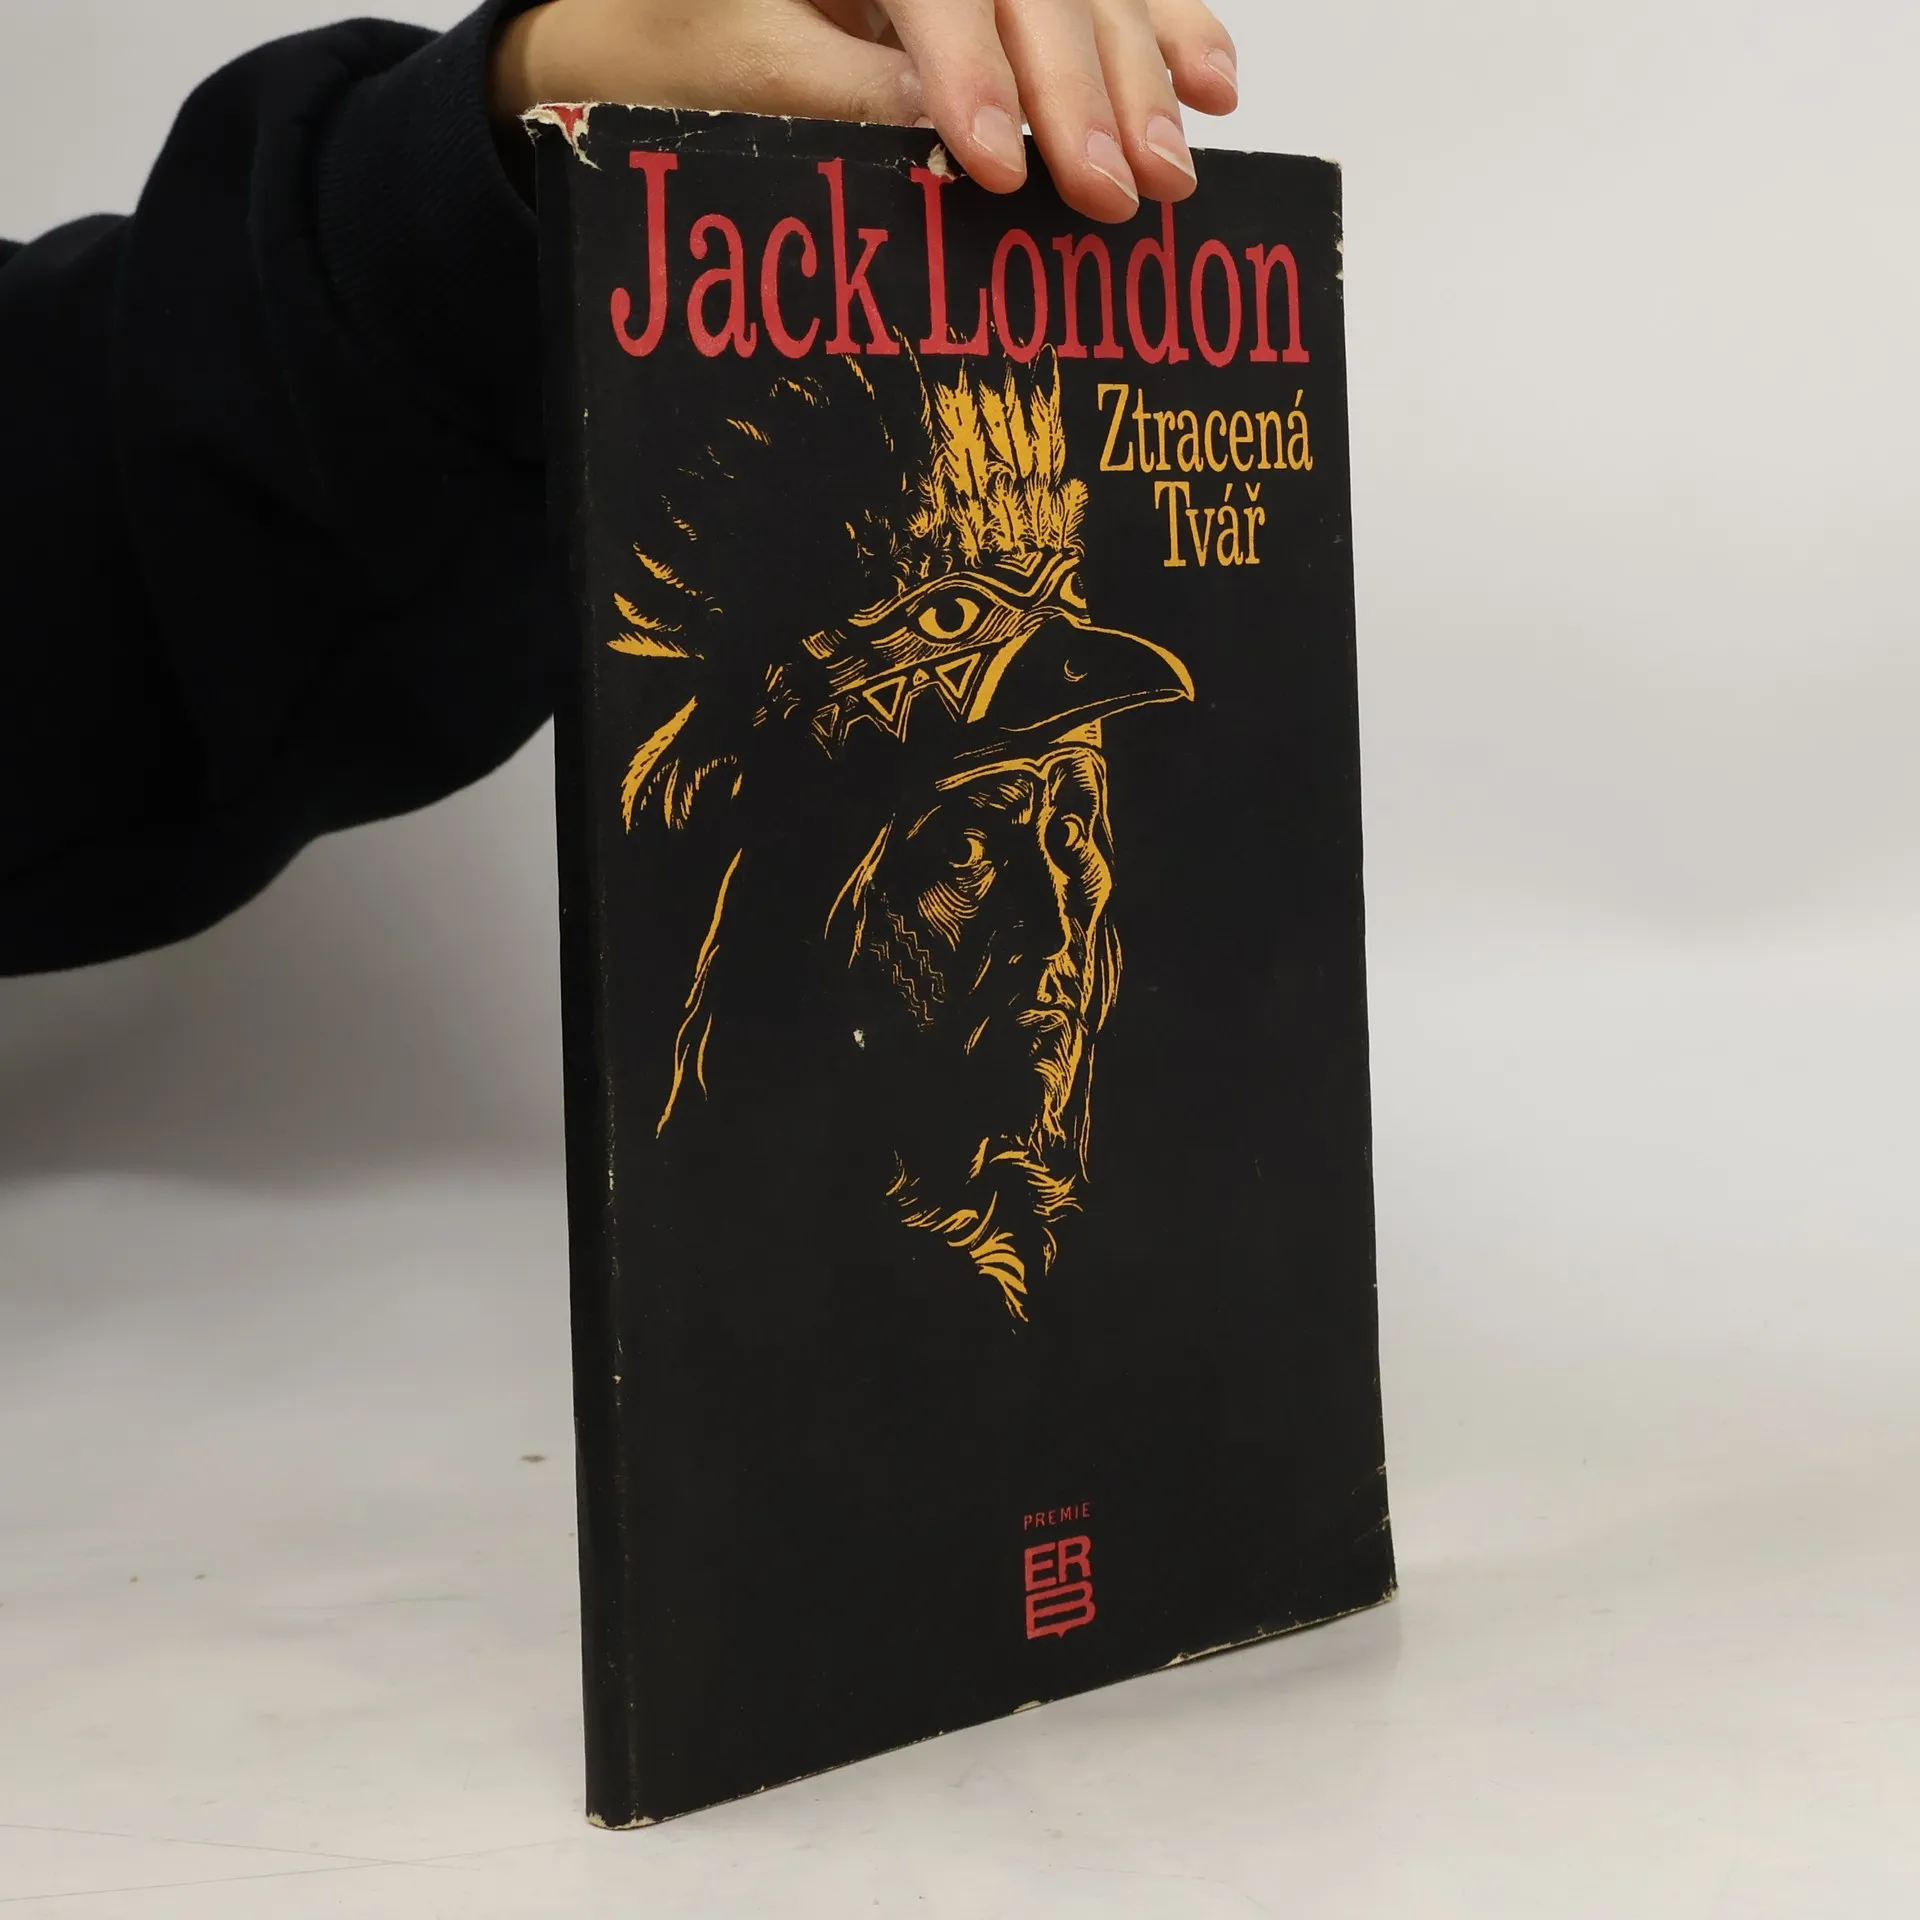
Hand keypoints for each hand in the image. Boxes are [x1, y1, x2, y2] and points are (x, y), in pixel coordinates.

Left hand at [493, 0, 1238, 223]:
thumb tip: (948, 143)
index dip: (975, 71)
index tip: (1000, 167)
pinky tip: (1212, 83)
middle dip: (1081, 88)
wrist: (641, 17)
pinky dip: (1164, 32)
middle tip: (1113, 192)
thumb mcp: (729, 69)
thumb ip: (837, 94)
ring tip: (1171, 168)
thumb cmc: (667, 42)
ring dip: (1142, 73)